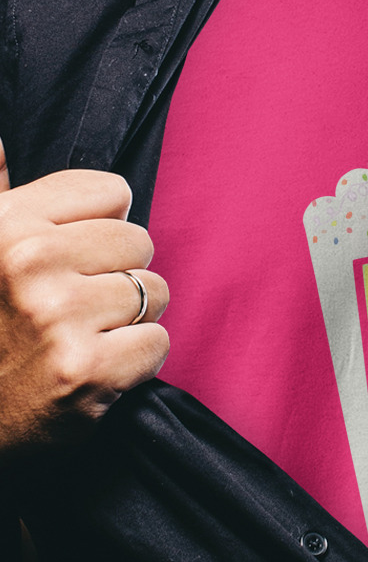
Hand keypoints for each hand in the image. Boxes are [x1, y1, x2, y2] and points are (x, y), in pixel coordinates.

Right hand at [0, 137, 168, 457]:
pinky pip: (158, 342)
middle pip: (140, 242)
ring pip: (155, 292)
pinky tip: (100, 367)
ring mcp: (59, 316)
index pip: (112, 191)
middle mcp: (29, 262)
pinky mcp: (86, 369)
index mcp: (6, 224)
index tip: (79, 255)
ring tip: (88, 336)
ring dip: (132, 319)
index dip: (104, 226)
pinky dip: (139, 360)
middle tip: (82, 306)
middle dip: (121, 274)